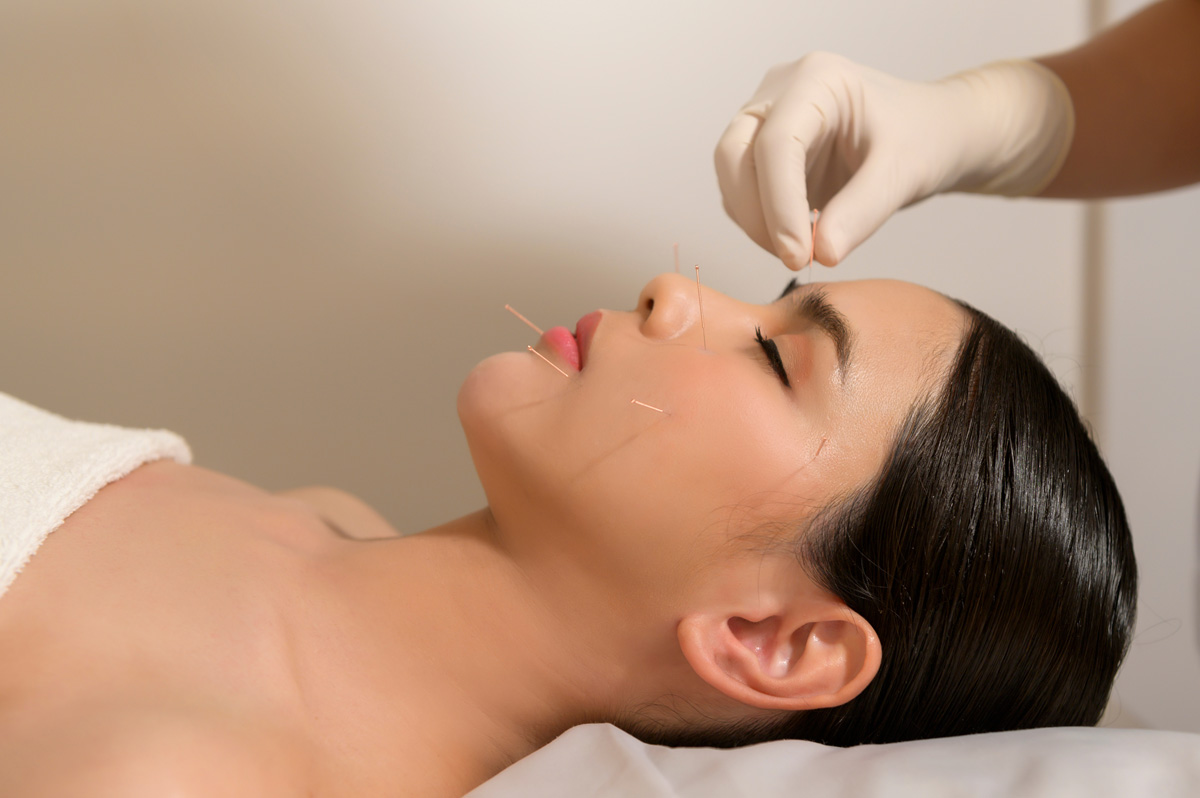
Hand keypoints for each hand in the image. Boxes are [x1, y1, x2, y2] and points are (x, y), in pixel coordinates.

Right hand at [714, 52, 1073, 267]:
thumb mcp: (904, 174)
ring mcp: (766, 119)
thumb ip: (863, 212)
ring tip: (803, 249)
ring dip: (756, 222)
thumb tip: (822, 253)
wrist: (931, 134)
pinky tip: (798, 235)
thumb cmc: (924, 138)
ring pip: (730, 176)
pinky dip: (760, 222)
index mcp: (817, 80)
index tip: (797, 253)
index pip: (776, 143)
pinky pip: (741, 192)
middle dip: (757, 213)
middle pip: (734, 154)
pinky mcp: (762, 150)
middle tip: (795, 256)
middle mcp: (780, 92)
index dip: (779, 204)